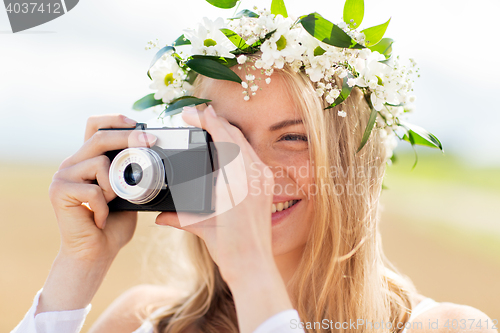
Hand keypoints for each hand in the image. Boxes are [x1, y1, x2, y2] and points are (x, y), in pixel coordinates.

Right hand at [49, 114, 155, 261]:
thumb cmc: (112, 224)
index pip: (95, 128)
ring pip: (100, 164)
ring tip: (110, 205)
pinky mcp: (59, 192)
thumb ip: (130, 173)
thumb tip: (149, 153)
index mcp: (87, 161)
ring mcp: (62, 177)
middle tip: (149, 141)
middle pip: (99, 138)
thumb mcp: (127, 193)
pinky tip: (99, 220)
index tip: (136, 122)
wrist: (95, 253)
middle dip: (128, 138)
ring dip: (115, 187)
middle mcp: (72, 164)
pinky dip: (105, 207)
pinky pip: (94, 190)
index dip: (114, 120)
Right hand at [155, 105, 275, 284]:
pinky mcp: (266, 184)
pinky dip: (236, 145)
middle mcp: (252, 175)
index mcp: (236, 181)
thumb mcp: (201, 228)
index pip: (222, 137)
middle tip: (195, 115)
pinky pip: (251, 155)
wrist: (254, 265)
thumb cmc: (230, 249)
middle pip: (234, 134)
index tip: (189, 113)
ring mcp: (262, 178)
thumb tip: (158, 215)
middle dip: (214, 121)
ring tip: (208, 125)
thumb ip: (179, 217)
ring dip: (226, 130)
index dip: (206, 120)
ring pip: (244, 142)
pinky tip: (225, 146)